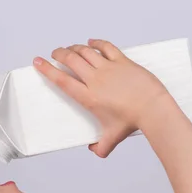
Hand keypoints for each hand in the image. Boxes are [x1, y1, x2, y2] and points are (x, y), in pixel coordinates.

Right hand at [34, 39, 171, 157]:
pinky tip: (92, 42)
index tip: (38, 62)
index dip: (47, 70)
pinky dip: (97, 42)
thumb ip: (100, 147)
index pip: (62, 80)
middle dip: (59, 54)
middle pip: (71, 60)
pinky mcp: (122, 61)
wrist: (153, 108)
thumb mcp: (112, 138)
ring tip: (69, 48)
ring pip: (85, 51)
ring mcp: (109, 68)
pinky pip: (106, 47)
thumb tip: (94, 150)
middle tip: (54, 53)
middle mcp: (95, 80)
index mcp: (88, 97)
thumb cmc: (133, 121)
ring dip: (75, 48)